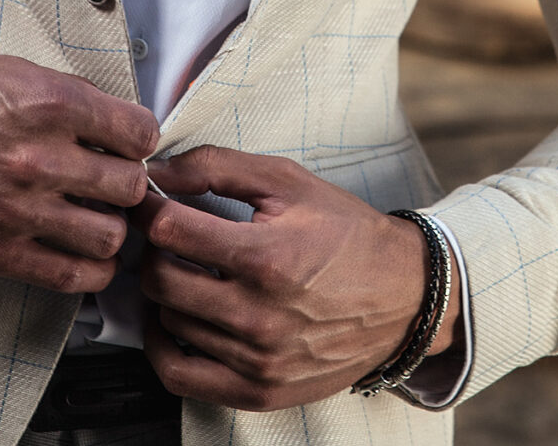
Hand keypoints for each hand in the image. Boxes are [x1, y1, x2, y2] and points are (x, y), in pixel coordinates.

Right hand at [0, 40, 158, 292]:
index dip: (139, 139)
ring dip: (110, 227)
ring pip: (109, 235)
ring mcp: (18, 208)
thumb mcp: (10, 68)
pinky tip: (85, 255)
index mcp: (51, 104)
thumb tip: (109, 121)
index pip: (139, 133)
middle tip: (113, 182)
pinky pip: (68, 274)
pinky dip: (89, 269)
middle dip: (127, 184)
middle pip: (130, 187)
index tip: (129, 145)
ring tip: (96, 218)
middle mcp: (41, 157)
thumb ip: (65, 96)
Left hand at [137, 146, 458, 410]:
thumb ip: (217, 167)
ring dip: (167, 292)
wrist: (405, 296)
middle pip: (160, 279)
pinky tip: (175, 318)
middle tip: (170, 237)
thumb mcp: (289, 182)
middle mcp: (259, 315)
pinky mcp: (259, 390)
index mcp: (267, 257)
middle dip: (155, 250)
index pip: (170, 230)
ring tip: (189, 271)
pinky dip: (162, 345)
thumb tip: (157, 172)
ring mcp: (258, 359)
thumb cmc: (347, 234)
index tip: (155, 204)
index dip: (152, 209)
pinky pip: (179, 375)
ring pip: (168, 321)